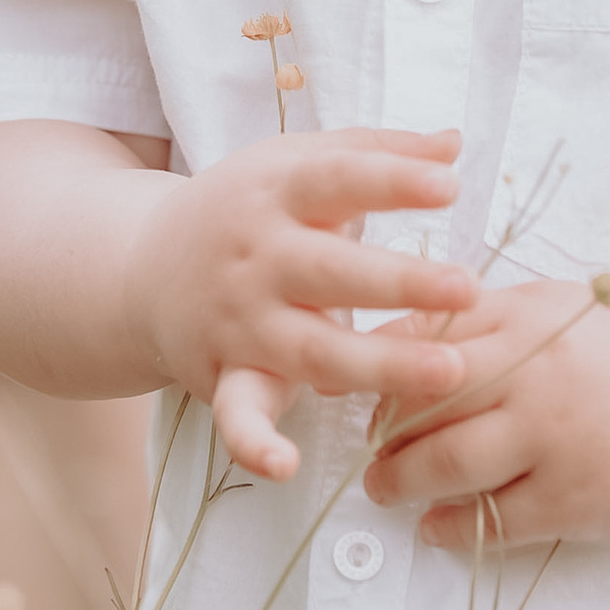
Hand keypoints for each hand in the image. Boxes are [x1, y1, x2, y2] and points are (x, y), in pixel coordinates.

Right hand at [119, 129, 478, 483]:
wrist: (140, 267)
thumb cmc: (247, 209)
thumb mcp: (297, 163)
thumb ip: (377, 152)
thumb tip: (455, 143)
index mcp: (279, 192)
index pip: (336, 180)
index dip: (390, 181)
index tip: (448, 186)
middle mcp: (259, 257)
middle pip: (331, 271)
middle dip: (399, 281)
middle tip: (469, 287)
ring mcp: (240, 321)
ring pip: (311, 349)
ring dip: (377, 364)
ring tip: (447, 371)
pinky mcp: (223, 376)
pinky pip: (236, 414)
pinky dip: (252, 443)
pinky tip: (286, 466)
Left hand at [361, 278, 609, 546]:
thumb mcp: (558, 307)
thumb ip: (488, 317)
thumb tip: (401, 337)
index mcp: (527, 320)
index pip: (424, 340)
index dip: (380, 365)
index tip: (361, 384)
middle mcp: (535, 377)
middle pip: (423, 404)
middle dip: (380, 430)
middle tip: (367, 448)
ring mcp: (553, 441)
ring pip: (447, 464)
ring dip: (400, 482)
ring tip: (385, 488)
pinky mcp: (572, 500)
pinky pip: (491, 521)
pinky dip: (450, 528)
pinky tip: (435, 527)